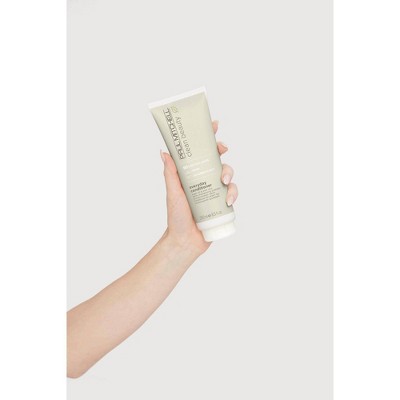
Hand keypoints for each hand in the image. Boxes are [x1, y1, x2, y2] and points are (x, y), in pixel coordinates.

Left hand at [160, 120, 237, 254]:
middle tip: (222, 149)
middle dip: (221, 151)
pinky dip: (233, 194)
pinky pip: (233, 193)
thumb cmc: (176, 218)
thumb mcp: (172, 193)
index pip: (199, 152)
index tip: (214, 125)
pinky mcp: (222, 203)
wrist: (185, 241)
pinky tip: (228, 201)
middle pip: (216, 159)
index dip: (207, 137)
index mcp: (191, 175)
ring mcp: (214, 191)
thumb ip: (170, 174)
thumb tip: (164, 152)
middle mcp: (203, 180)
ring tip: (224, 182)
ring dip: (229, 173)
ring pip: (227, 174)